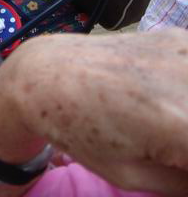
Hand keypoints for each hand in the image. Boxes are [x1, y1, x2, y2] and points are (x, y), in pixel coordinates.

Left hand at [19, 30, 187, 194]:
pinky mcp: (178, 37)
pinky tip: (172, 99)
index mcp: (180, 122)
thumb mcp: (134, 176)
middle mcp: (187, 78)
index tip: (178, 161)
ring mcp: (184, 50)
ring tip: (173, 127)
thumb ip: (185, 182)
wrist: (46, 74)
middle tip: (174, 148)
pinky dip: (187, 86)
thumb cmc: (80, 129)